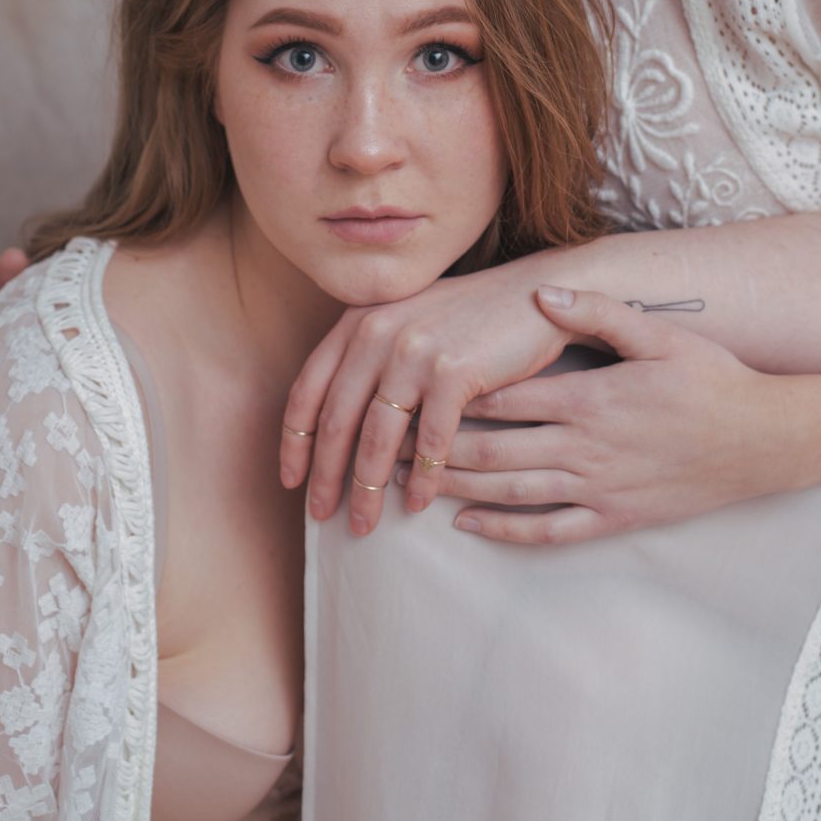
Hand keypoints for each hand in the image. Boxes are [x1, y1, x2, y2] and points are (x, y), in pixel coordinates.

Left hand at [279, 251, 585, 535]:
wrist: (530, 295)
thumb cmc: (467, 318)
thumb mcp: (404, 322)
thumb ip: (367, 356)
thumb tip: (334, 423)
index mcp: (357, 321)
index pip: (307, 389)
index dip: (294, 442)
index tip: (290, 482)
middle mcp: (377, 332)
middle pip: (336, 420)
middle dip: (325, 476)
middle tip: (321, 517)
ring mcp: (414, 350)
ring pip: (377, 436)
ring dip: (367, 489)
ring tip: (363, 525)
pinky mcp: (454, 370)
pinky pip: (429, 440)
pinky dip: (422, 479)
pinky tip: (419, 505)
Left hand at [403, 284, 820, 543]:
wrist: (767, 440)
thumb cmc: (713, 380)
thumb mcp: (659, 334)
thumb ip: (596, 312)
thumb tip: (543, 291)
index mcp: (590, 397)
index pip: (500, 396)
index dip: (446, 395)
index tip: (401, 389)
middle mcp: (586, 446)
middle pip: (490, 450)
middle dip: (431, 448)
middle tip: (378, 443)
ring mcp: (600, 487)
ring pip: (510, 493)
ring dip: (453, 488)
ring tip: (403, 482)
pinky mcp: (617, 518)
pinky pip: (550, 531)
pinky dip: (504, 530)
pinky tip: (466, 524)